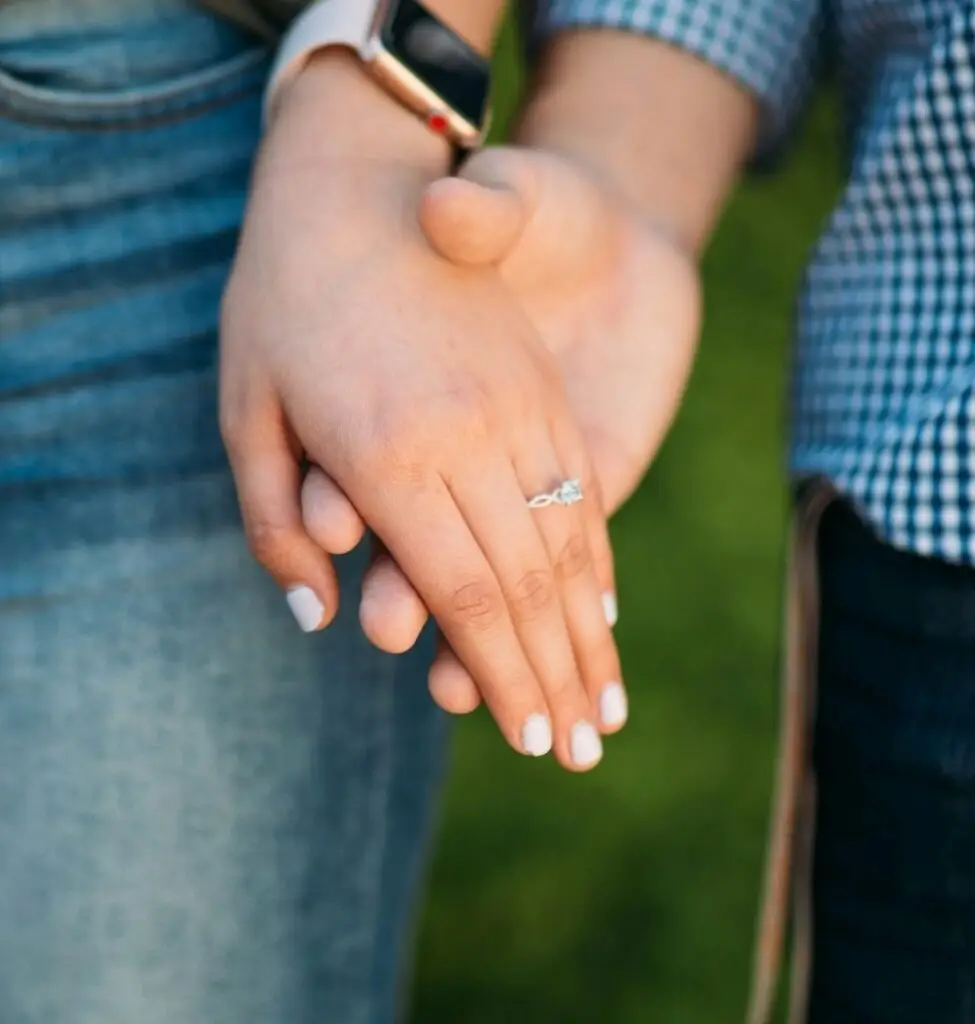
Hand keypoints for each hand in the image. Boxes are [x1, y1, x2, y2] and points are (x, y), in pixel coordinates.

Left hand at [301, 146, 700, 720]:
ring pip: (568, 544)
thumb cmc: (281, 300)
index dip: (505, 678)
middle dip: (558, 679)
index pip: (466, 599)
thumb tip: (316, 621)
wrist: (359, 180)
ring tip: (612, 706)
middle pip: (528, 586)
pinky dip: (596, 560)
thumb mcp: (246, 409)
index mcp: (391, 455)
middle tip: (584, 752)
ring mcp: (517, 409)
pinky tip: (607, 609)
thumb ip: (274, 523)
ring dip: (593, 634)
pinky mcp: (539, 389)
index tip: (532, 739)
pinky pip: (581, 489)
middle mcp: (471, 438)